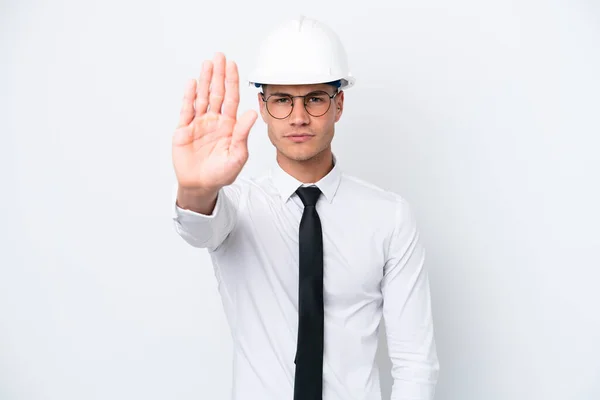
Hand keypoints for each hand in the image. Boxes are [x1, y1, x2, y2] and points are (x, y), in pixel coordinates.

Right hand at [172, 53, 257, 191]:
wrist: (201, 186)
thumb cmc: (221, 174)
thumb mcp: (237, 156)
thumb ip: (243, 134)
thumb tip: (251, 113)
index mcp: (229, 126)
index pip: (231, 98)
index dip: (232, 81)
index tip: (233, 65)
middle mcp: (215, 121)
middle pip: (217, 93)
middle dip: (218, 74)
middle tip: (219, 56)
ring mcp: (199, 124)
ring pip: (202, 97)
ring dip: (204, 80)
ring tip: (207, 63)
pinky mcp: (184, 129)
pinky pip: (187, 109)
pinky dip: (189, 96)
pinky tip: (192, 83)